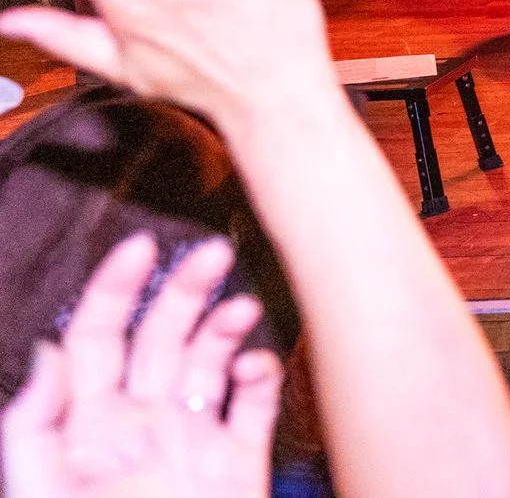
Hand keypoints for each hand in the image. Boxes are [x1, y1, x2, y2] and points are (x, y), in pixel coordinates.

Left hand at [0, 232, 281, 497]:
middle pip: (161, 336)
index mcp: (87, 427)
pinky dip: (262, 376)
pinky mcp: (237, 464)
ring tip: (240, 310)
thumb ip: (35, 425)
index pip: (97, 337)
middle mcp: (141, 424)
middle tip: (209, 253)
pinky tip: (255, 367)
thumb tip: (49, 347)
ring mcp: (191, 441)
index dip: (114, 289)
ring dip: (226, 325)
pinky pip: (254, 406)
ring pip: (212, 360)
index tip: (140, 248)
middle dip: (184, 289)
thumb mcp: (41, 494)